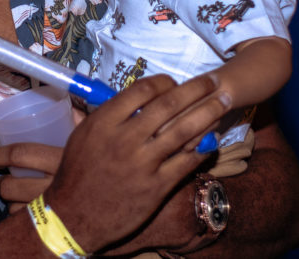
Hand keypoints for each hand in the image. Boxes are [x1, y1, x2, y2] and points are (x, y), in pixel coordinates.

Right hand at [5, 73, 229, 252]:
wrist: (74, 216)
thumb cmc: (76, 173)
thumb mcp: (80, 136)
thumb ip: (99, 113)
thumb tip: (110, 94)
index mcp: (105, 121)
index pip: (143, 89)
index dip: (164, 81)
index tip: (174, 82)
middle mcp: (125, 138)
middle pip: (169, 104)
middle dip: (197, 89)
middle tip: (214, 81)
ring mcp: (143, 163)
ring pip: (184, 130)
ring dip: (209, 113)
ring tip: (224, 102)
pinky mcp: (156, 187)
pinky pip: (186, 161)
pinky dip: (203, 147)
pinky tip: (213, 138)